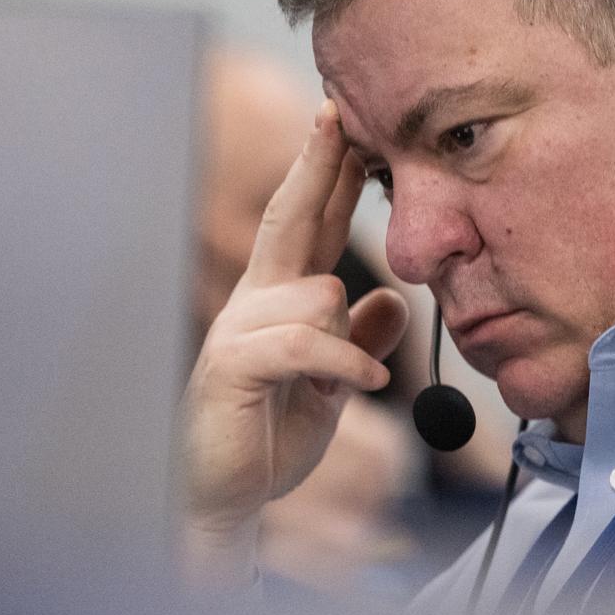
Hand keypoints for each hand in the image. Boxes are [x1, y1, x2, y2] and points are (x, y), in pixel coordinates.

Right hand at [182, 100, 408, 585]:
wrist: (223, 498)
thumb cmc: (268, 436)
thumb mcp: (331, 385)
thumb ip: (358, 339)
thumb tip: (391, 299)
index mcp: (277, 299)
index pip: (305, 223)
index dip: (325, 173)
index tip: (346, 123)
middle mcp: (254, 303)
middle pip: (289, 219)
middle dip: (315, 165)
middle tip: (338, 116)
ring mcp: (239, 331)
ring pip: (318, 294)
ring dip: (347, 338)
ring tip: (350, 384)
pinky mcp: (234, 366)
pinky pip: (304, 343)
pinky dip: (343, 361)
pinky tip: (365, 384)